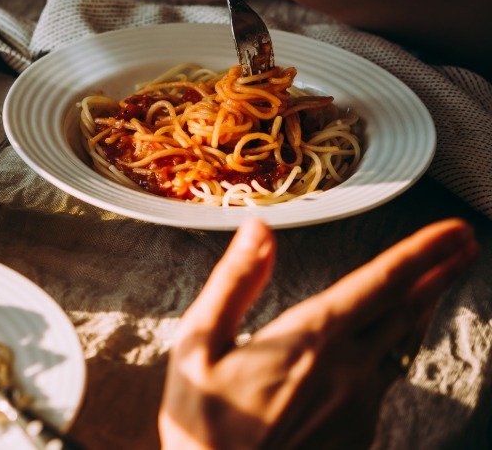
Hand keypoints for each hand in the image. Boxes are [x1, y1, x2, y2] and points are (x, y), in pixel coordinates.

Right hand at [160, 219, 477, 448]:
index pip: (382, 284)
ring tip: (434, 287)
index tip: (454, 231)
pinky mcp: (359, 433)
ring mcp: (360, 405)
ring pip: (402, 346)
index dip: (424, 253)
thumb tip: (258, 230)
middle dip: (438, 273)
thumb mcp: (197, 346)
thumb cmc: (202, 424)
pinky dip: (392, 350)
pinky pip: (383, 380)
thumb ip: (233, 283)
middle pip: (408, 311)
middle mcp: (349, 370)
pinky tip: (384, 346)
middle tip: (463, 246)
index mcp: (311, 340)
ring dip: (421, 310)